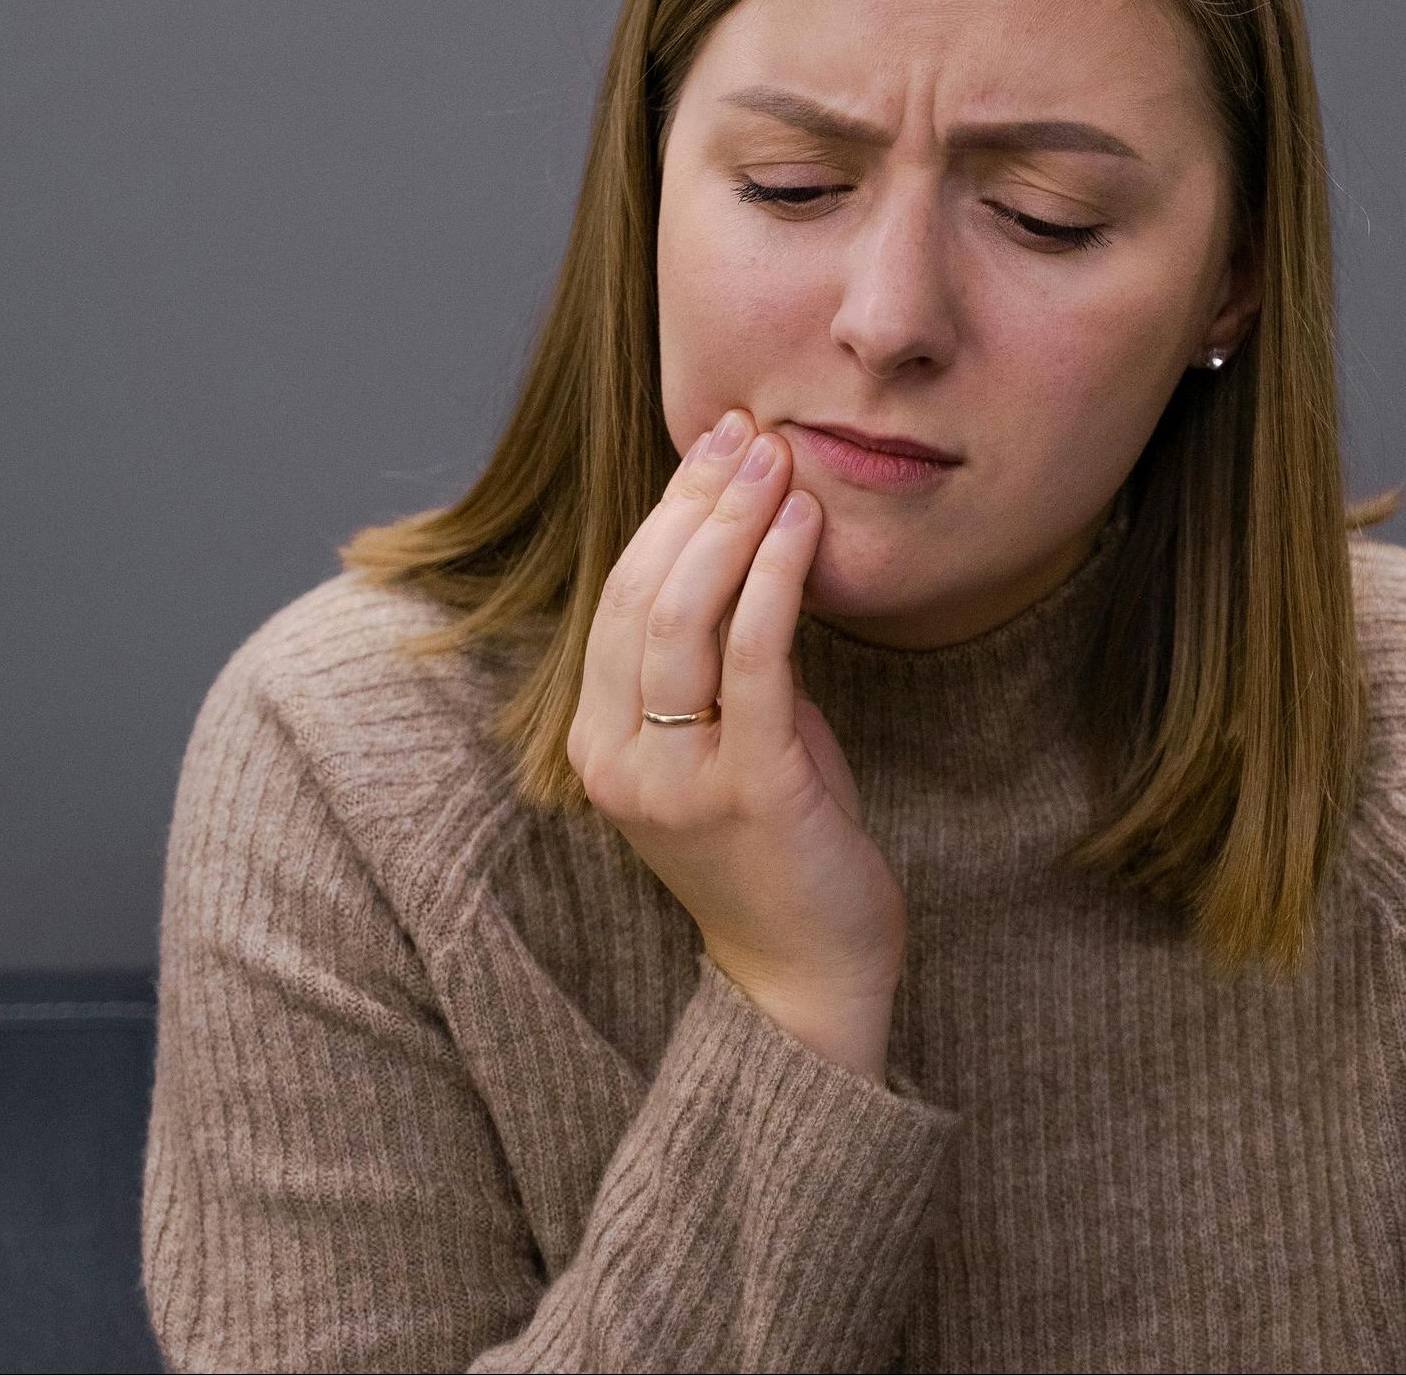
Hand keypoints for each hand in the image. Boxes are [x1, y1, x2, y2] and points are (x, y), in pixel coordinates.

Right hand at [568, 407, 907, 1079]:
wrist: (807, 974)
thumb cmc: (776, 845)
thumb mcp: (728, 739)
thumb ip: (720, 659)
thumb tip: (751, 545)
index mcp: (599, 741)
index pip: (619, 598)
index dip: (666, 511)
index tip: (714, 443)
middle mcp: (618, 757)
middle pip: (642, 595)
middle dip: (696, 500)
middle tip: (746, 431)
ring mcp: (676, 778)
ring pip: (683, 618)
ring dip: (732, 525)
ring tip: (777, 458)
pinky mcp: (747, 788)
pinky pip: (753, 661)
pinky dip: (776, 580)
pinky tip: (803, 526)